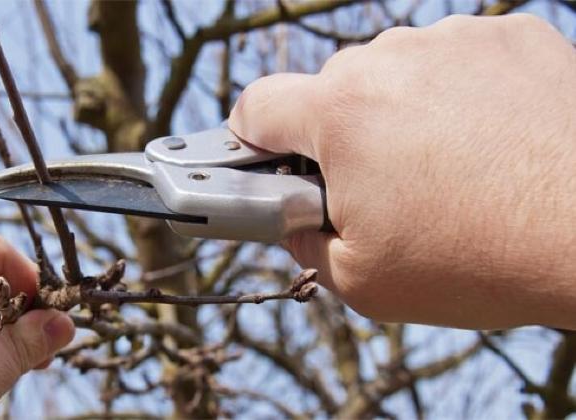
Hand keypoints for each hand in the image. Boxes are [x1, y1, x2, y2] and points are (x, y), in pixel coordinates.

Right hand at [229, 14, 575, 328]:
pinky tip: (487, 142)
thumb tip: (293, 222)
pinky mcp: (509, 38)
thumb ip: (304, 245)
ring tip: (446, 169)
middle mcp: (392, 60)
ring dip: (399, 112)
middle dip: (338, 136)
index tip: (269, 162)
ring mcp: (454, 41)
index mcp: (341, 114)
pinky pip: (455, 62)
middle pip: (330, 90)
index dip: (252, 138)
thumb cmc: (482, 260)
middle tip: (377, 187)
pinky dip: (457, 96)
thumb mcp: (363, 281)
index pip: (257, 106)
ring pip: (394, 72)